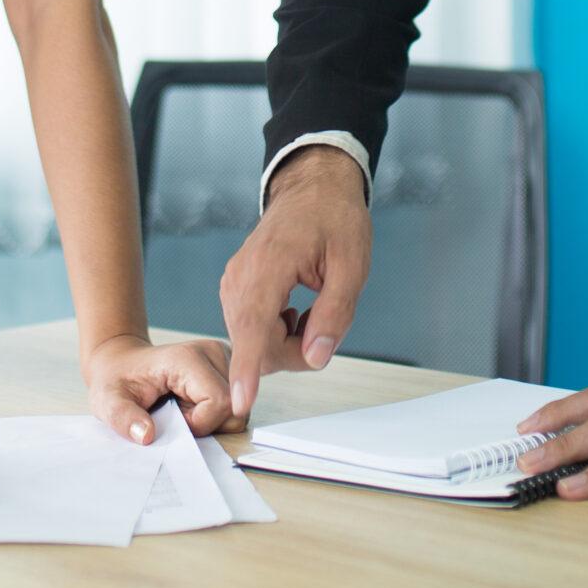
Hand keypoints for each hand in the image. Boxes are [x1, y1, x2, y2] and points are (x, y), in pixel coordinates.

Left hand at [83, 332, 236, 440]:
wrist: (123, 362)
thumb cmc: (118, 379)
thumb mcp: (109, 401)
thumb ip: (124, 418)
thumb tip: (146, 435)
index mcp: (188, 358)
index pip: (220, 402)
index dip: (199, 423)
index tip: (174, 419)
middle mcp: (213, 352)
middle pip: (234, 407)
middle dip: (207, 423)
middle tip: (177, 412)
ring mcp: (224, 358)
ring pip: (238, 408)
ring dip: (211, 418)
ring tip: (182, 406)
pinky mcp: (228, 366)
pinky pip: (235, 405)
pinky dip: (215, 413)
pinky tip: (192, 402)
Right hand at [218, 144, 371, 417]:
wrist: (313, 188)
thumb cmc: (334, 218)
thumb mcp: (352, 265)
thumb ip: (335, 314)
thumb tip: (316, 357)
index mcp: (270, 265)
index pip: (253, 325)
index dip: (248, 367)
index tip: (241, 399)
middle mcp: (242, 276)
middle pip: (254, 342)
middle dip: (290, 353)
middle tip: (325, 330)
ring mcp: (235, 281)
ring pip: (250, 339)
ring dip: (284, 342)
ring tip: (313, 313)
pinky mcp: (236, 286)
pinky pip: (249, 326)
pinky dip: (274, 331)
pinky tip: (297, 312)